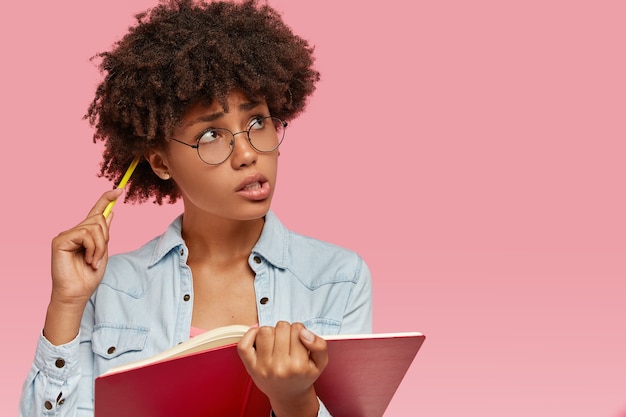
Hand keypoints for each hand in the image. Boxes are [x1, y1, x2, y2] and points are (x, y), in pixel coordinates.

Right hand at [50, 188, 122, 305]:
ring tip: (93, 262)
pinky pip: (85, 235)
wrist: (76, 294)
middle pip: (98, 220)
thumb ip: (104, 234)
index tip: (119, 189)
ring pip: (94, 227)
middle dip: (105, 238)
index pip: (96, 212)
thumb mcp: (102, 252)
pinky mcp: (60, 240)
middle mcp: (74, 231)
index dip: (106, 199)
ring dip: (99, 247)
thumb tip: (110, 213)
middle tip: (99, 257)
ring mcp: (65, 235)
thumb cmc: (88, 277)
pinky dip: (92, 249)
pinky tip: (87, 260)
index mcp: (84, 234)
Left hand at [237, 321, 327, 416]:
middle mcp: (280, 367)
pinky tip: (260, 338)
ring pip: (265, 331)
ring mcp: (263, 367)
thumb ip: (320, 345)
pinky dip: (250, 335)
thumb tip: (304, 332)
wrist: (288, 395)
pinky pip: (244, 344)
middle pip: (281, 327)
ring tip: (276, 341)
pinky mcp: (250, 367)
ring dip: (271, 332)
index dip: (300, 330)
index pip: (298, 329)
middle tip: (288, 341)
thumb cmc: (303, 376)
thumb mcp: (320, 363)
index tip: (300, 339)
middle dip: (286, 330)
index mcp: (298, 366)